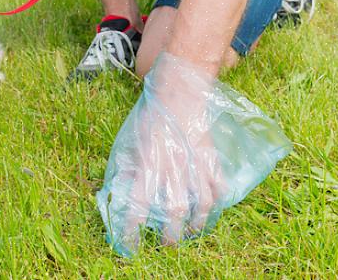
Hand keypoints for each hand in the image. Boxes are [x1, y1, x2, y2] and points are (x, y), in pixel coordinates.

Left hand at [96, 52, 291, 255]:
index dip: (133, 229)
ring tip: (190, 232)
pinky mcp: (211, 157)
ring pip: (202, 203)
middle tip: (167, 244)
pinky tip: (211, 210)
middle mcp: (172, 166)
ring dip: (197, 224)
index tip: (131, 245)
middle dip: (171, 235)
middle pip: (175, 211)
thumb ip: (126, 167)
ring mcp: (195, 163)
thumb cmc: (150, 117)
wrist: (178, 92)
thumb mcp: (130, 141)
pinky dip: (217, 202)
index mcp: (148, 163)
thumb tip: (118, 193)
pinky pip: (219, 186)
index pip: (138, 204)